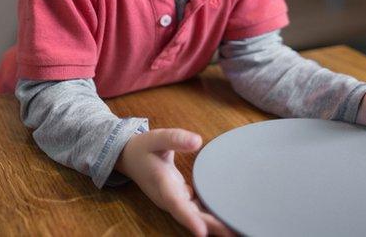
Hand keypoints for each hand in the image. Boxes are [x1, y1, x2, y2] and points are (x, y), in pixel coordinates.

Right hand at [116, 128, 232, 235]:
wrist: (129, 158)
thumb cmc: (143, 148)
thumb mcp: (156, 138)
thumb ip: (175, 138)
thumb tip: (197, 141)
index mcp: (161, 183)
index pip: (176, 204)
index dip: (189, 218)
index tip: (202, 232)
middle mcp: (168, 197)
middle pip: (190, 215)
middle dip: (210, 226)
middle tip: (234, 233)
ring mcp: (174, 200)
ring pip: (194, 215)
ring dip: (213, 223)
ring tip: (235, 229)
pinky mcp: (180, 198)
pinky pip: (196, 210)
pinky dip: (210, 215)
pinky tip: (227, 218)